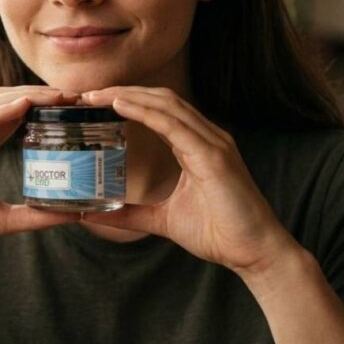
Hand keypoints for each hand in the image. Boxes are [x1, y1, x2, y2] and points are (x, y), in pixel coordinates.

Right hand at [0, 86, 78, 268]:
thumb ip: (33, 216)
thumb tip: (73, 216)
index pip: (14, 115)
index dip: (43, 105)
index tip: (75, 105)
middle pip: (6, 102)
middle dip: (39, 95)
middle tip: (74, 95)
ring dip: (24, 97)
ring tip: (56, 95)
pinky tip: (21, 108)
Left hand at [81, 87, 299, 276]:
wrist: (255, 252)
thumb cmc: (219, 232)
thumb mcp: (163, 220)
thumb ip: (132, 214)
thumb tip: (94, 215)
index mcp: (197, 145)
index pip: (159, 110)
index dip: (128, 100)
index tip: (95, 102)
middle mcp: (206, 136)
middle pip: (160, 99)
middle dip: (124, 91)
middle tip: (88, 93)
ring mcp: (213, 142)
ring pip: (167, 105)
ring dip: (130, 96)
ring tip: (98, 95)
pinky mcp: (214, 156)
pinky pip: (174, 125)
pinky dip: (146, 112)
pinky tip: (122, 107)